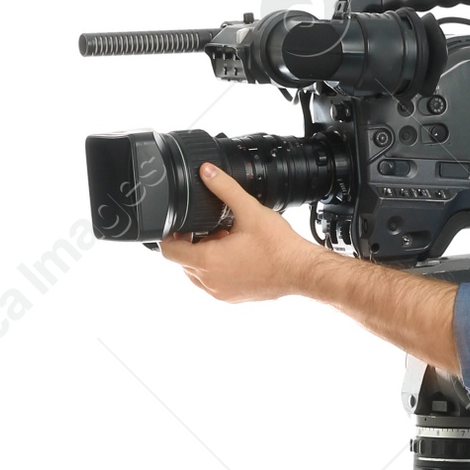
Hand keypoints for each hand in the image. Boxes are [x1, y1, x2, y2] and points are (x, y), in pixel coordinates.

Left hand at [159, 163, 322, 301]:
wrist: (300, 271)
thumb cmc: (278, 247)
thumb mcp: (249, 210)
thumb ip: (224, 188)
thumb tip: (207, 171)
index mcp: (207, 261)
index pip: (169, 251)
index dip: (171, 235)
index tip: (183, 226)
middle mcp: (210, 281)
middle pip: (183, 261)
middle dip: (192, 243)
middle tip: (213, 229)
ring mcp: (220, 293)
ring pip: (197, 274)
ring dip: (204, 257)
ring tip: (226, 242)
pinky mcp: (232, 298)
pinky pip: (213, 284)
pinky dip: (217, 270)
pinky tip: (236, 256)